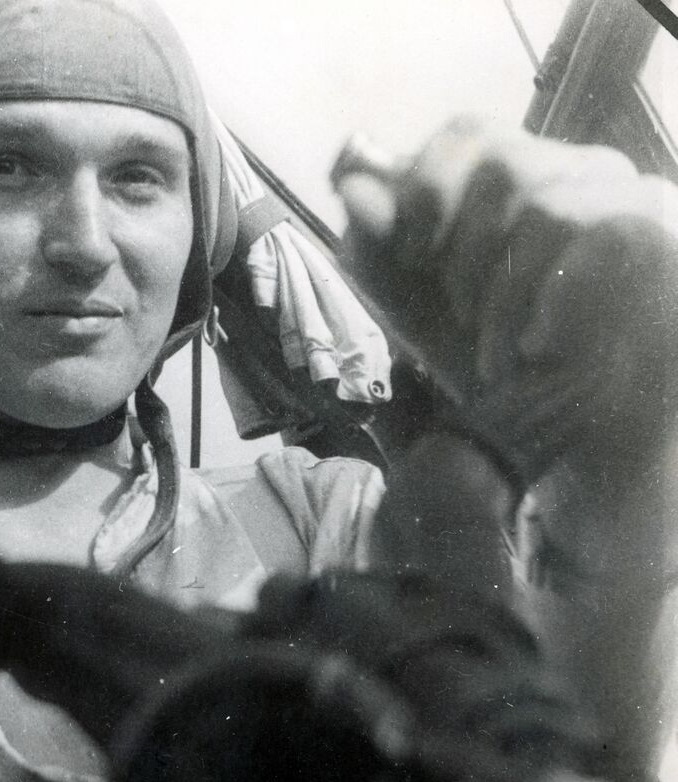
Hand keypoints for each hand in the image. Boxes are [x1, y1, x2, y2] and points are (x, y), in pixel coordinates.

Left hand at [336, 119, 677, 480]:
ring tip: (496, 348)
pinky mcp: (656, 231)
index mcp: (520, 176)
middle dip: (458, 244)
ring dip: (497, 292)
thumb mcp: (418, 305)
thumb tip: (352, 186)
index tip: (410, 256)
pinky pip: (587, 236)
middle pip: (498, 157)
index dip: (424, 186)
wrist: (569, 431)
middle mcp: (578, 171)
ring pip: (538, 200)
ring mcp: (627, 195)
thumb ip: (378, 248)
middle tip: (456, 310)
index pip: (465, 133)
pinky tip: (536, 347)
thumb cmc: (495, 359)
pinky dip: (540, 303)